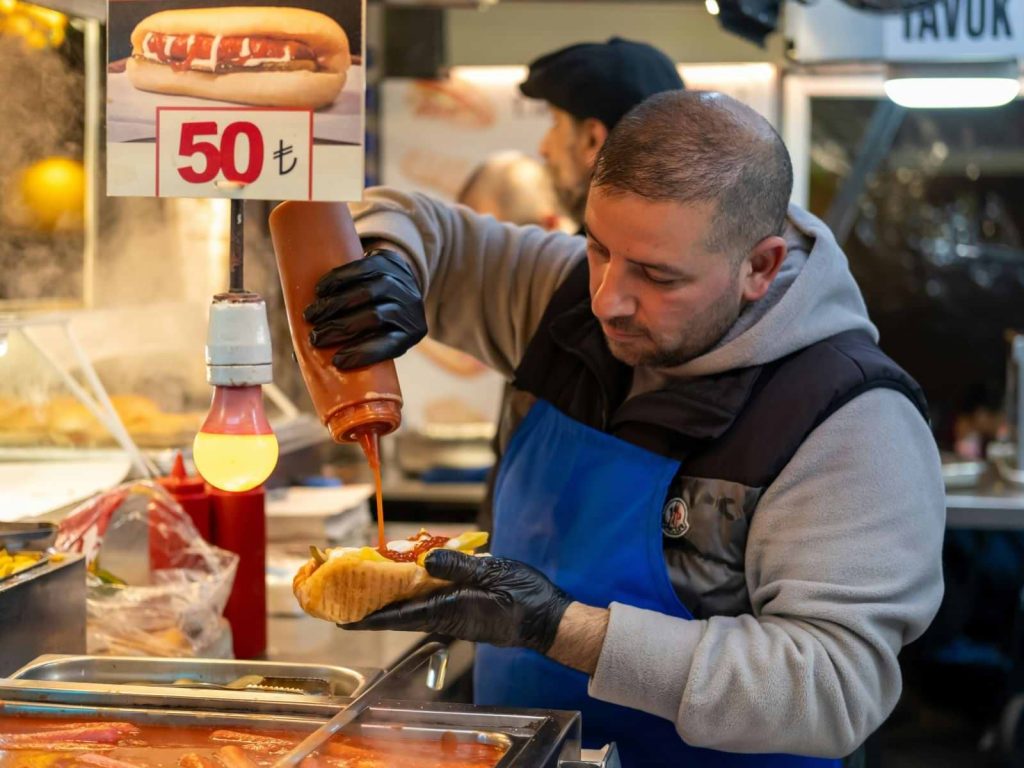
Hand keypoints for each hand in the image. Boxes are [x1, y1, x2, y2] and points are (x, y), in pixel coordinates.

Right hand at [303, 248, 426, 368]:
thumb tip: (301, 358)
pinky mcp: (389, 261)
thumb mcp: (377, 336)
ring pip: (367, 293)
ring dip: (334, 305)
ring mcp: (402, 282)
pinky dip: (338, 280)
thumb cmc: (381, 320)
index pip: (389, 345)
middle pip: (374, 318)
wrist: (399, 282)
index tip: (337, 361)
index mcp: (411, 332)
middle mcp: (410, 307)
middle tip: (315, 338)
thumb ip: (348, 347)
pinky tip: (320, 290)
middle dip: (341, 329)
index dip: (363, 353)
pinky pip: (362, 268)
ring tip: (311, 315)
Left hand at [341, 550, 572, 653]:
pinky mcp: (463, 612)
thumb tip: (423, 561)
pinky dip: (411, 594)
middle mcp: (446, 617)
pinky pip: (429, 603)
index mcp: (449, 610)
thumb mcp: (492, 574)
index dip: (368, 617)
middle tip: (344, 598)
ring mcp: (454, 616)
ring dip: (389, 599)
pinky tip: (406, 581)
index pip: (399, 615)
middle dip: (371, 606)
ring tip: (367, 585)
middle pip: (399, 613)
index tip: (342, 619)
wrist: (548, 620)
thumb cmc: (524, 598)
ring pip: (412, 608)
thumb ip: (458, 566)